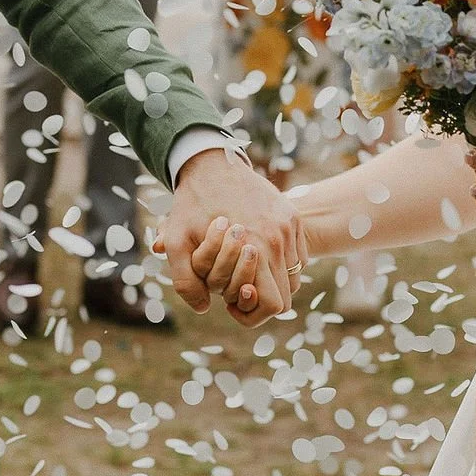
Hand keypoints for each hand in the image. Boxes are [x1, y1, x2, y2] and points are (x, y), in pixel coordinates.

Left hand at [160, 151, 303, 320]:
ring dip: (272, 280)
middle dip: (261, 297)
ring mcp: (290, 227)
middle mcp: (280, 239)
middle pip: (287, 295)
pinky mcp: (293, 216)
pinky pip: (298, 256)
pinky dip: (281, 263)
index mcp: (257, 249)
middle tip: (235, 285)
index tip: (231, 301)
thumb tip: (205, 308)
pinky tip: (257, 253)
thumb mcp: (177, 242)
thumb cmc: (192, 204)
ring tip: (246, 269)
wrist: (212, 162)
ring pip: (294, 276)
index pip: (275, 305)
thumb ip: (185, 282)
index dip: (252, 312)